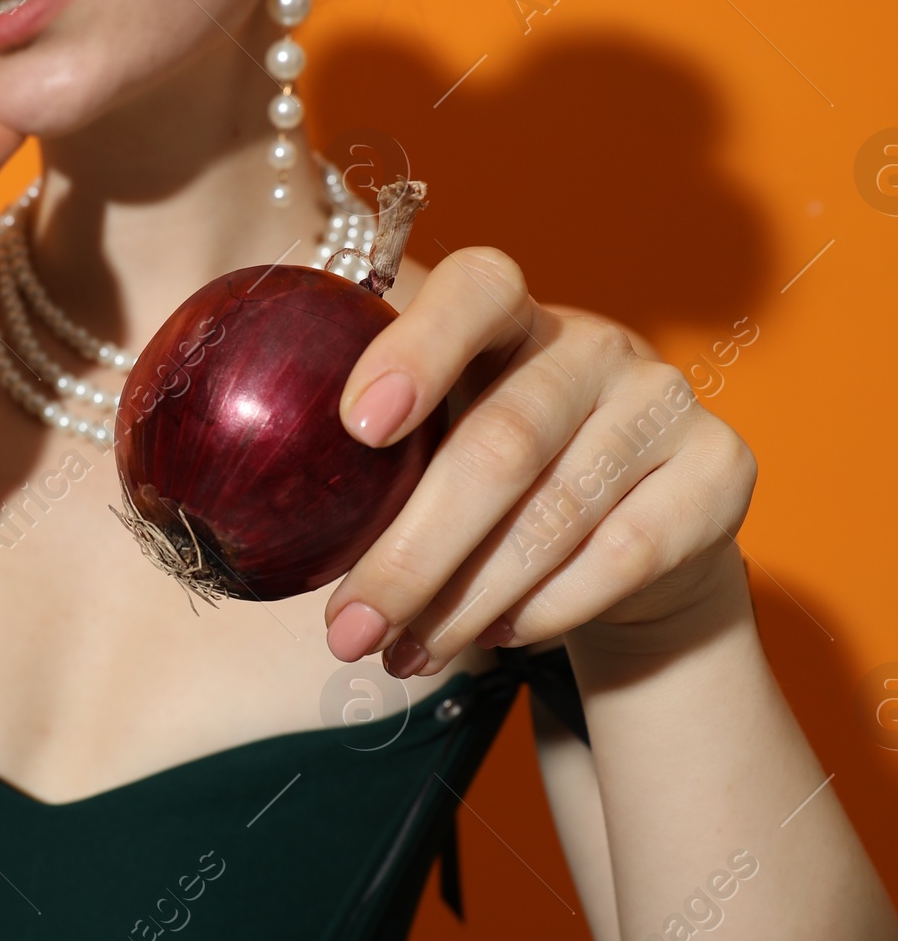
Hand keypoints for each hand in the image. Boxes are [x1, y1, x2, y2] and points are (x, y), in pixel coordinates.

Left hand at [323, 248, 757, 671]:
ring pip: (556, 513)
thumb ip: (366, 458)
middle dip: (413, 550)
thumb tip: (219, 515)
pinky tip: (493, 640)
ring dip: (466, 600)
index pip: (477, 287)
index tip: (355, 426)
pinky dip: (547, 608)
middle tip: (348, 627)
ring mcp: (663, 401)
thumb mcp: (431, 451)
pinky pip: (623, 555)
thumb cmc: (493, 490)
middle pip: (503, 440)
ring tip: (399, 652)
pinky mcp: (720, 471)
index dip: (415, 349)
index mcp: (509, 314)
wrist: (638, 542)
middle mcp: (594, 343)